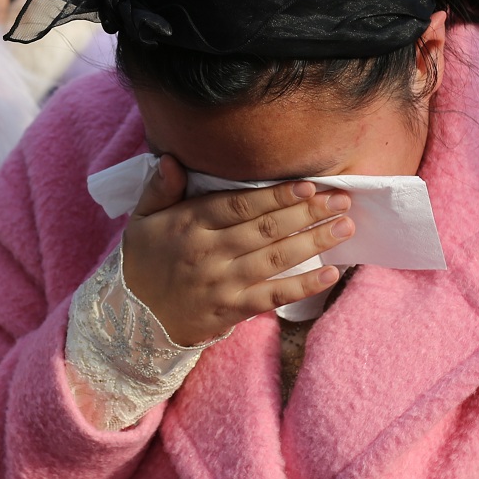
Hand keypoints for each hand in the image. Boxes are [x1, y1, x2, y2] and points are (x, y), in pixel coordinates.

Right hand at [121, 156, 352, 346]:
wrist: (133, 321)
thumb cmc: (142, 263)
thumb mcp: (140, 220)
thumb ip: (159, 188)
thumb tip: (171, 158)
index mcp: (188, 225)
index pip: (238, 206)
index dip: (275, 195)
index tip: (307, 185)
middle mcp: (209, 253)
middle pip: (265, 229)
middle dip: (307, 212)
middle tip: (340, 199)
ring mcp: (223, 283)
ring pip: (275, 258)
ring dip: (314, 242)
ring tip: (345, 227)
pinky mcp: (233, 310)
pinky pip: (273, 296)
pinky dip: (303, 286)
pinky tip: (330, 273)